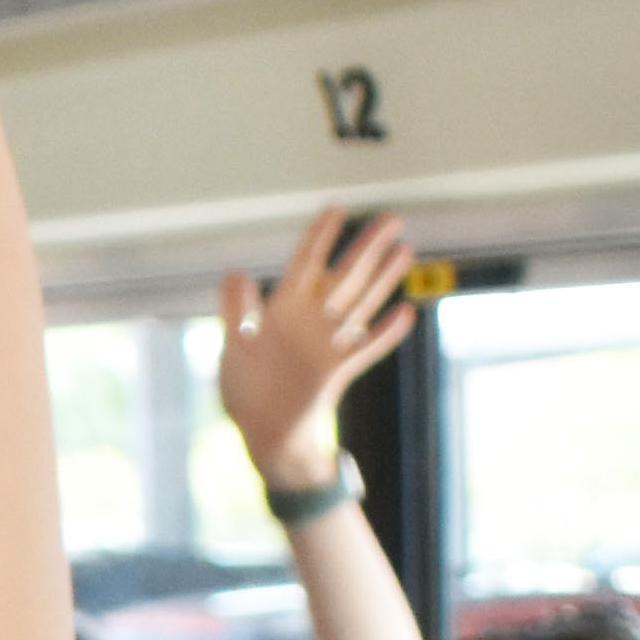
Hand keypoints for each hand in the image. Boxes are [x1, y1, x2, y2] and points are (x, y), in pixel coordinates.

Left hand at [215, 210, 414, 492]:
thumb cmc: (246, 388)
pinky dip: (385, 334)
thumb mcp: (233, 346)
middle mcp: (311, 320)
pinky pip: (365, 349)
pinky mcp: (337, 372)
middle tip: (391, 218)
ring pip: (361, 302)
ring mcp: (327, 344)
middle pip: (344, 274)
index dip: (321, 234)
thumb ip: (235, 311)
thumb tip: (235, 274)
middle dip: (366, 246)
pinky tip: (406, 315)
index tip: (337, 207)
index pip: (306, 261)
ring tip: (405, 250)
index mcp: (283, 308)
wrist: (261, 432)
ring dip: (383, 278)